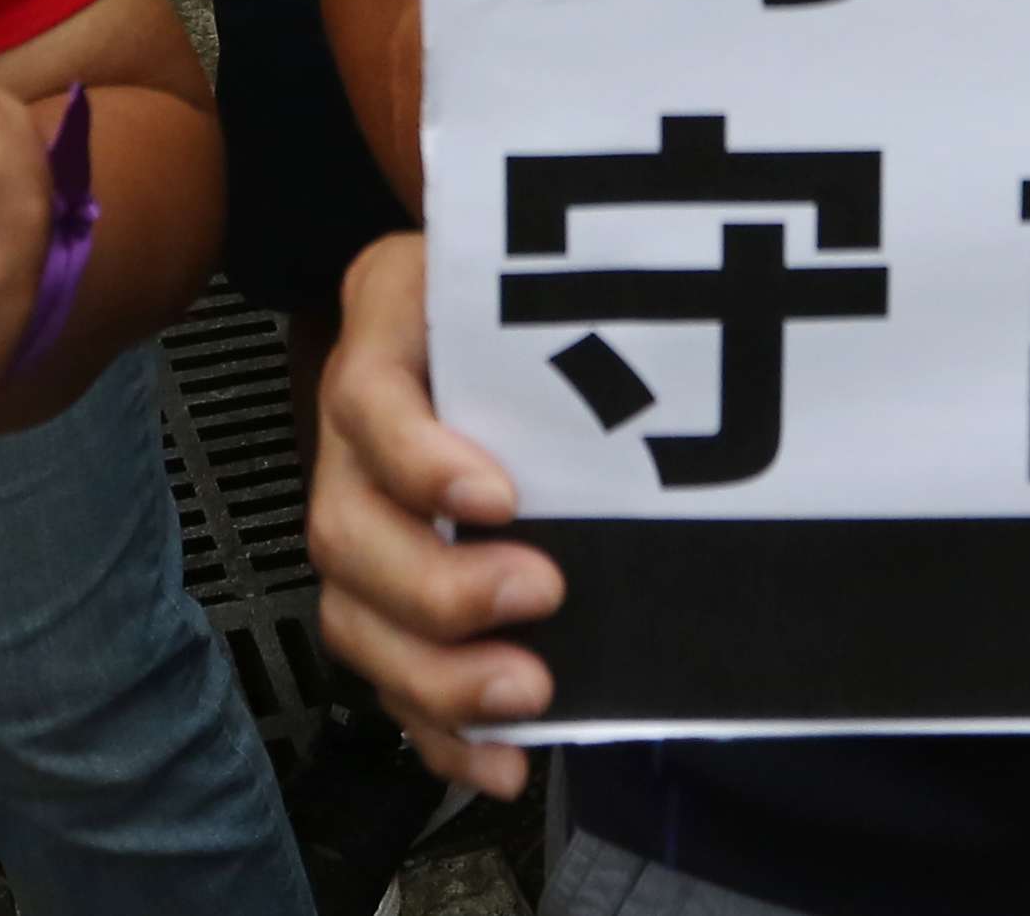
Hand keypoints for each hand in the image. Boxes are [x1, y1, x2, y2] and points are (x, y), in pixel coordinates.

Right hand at [306, 233, 558, 800]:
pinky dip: (441, 729)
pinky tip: (500, 757)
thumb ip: (585, 315)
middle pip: (345, 527)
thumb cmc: (544, 297)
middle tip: (539, 594)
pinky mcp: (385, 590)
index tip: (501, 498)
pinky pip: (386, 674)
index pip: (369, 396)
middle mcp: (355, 431)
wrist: (532, 310)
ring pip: (353, 612)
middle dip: (438, 588)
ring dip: (435, 674)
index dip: (421, 461)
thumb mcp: (552, 272)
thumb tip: (684, 386)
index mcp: (388, 331)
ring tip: (522, 693)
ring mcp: (361, 514)